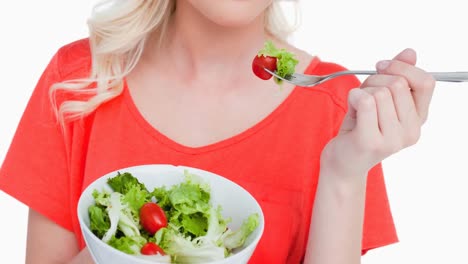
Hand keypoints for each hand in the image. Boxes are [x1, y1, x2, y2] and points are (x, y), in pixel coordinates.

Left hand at [321, 48, 434, 177]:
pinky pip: (365, 102)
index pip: (426, 82)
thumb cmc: (360, 129)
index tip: (381, 67)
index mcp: (418, 119)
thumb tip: (410, 52)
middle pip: (398, 84)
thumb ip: (396, 76)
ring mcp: (393, 139)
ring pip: (380, 92)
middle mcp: (411, 131)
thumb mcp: (380, 99)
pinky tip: (351, 110)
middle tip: (362, 96)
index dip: (402, 67)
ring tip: (357, 109)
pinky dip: (353, 97)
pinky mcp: (371, 141)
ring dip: (361, 92)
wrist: (343, 162)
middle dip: (374, 81)